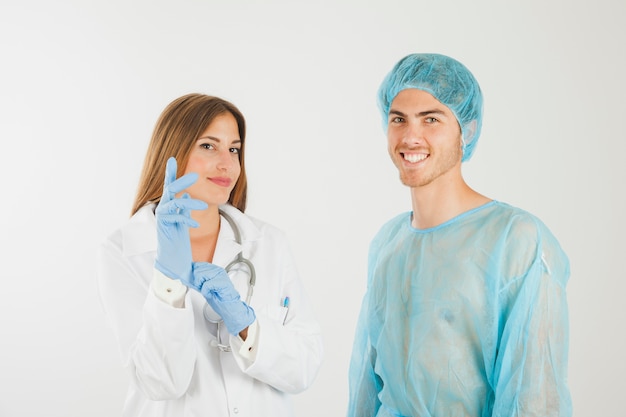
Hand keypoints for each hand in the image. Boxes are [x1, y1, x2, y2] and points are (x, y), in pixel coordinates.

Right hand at [154, 157, 206, 281]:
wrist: (172, 264)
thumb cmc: (178, 242)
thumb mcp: (184, 221)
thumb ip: (184, 207)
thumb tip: (188, 193)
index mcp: (169, 207)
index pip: (170, 186)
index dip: (171, 173)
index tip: (173, 158)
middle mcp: (164, 211)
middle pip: (170, 191)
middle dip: (181, 181)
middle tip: (195, 174)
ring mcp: (163, 220)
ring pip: (174, 204)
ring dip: (190, 203)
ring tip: (204, 206)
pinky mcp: (164, 231)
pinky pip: (173, 220)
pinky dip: (185, 219)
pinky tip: (194, 224)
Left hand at [191, 262, 255, 334]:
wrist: (229, 307)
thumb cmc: (219, 298)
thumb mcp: (205, 287)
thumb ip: (198, 280)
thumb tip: (189, 276)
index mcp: (215, 270)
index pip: (200, 265)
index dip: (193, 271)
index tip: (191, 278)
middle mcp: (218, 270)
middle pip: (199, 270)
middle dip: (197, 281)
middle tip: (204, 289)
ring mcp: (221, 275)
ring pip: (201, 275)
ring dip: (201, 286)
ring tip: (208, 291)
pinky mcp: (222, 282)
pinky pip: (206, 285)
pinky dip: (205, 292)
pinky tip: (210, 294)